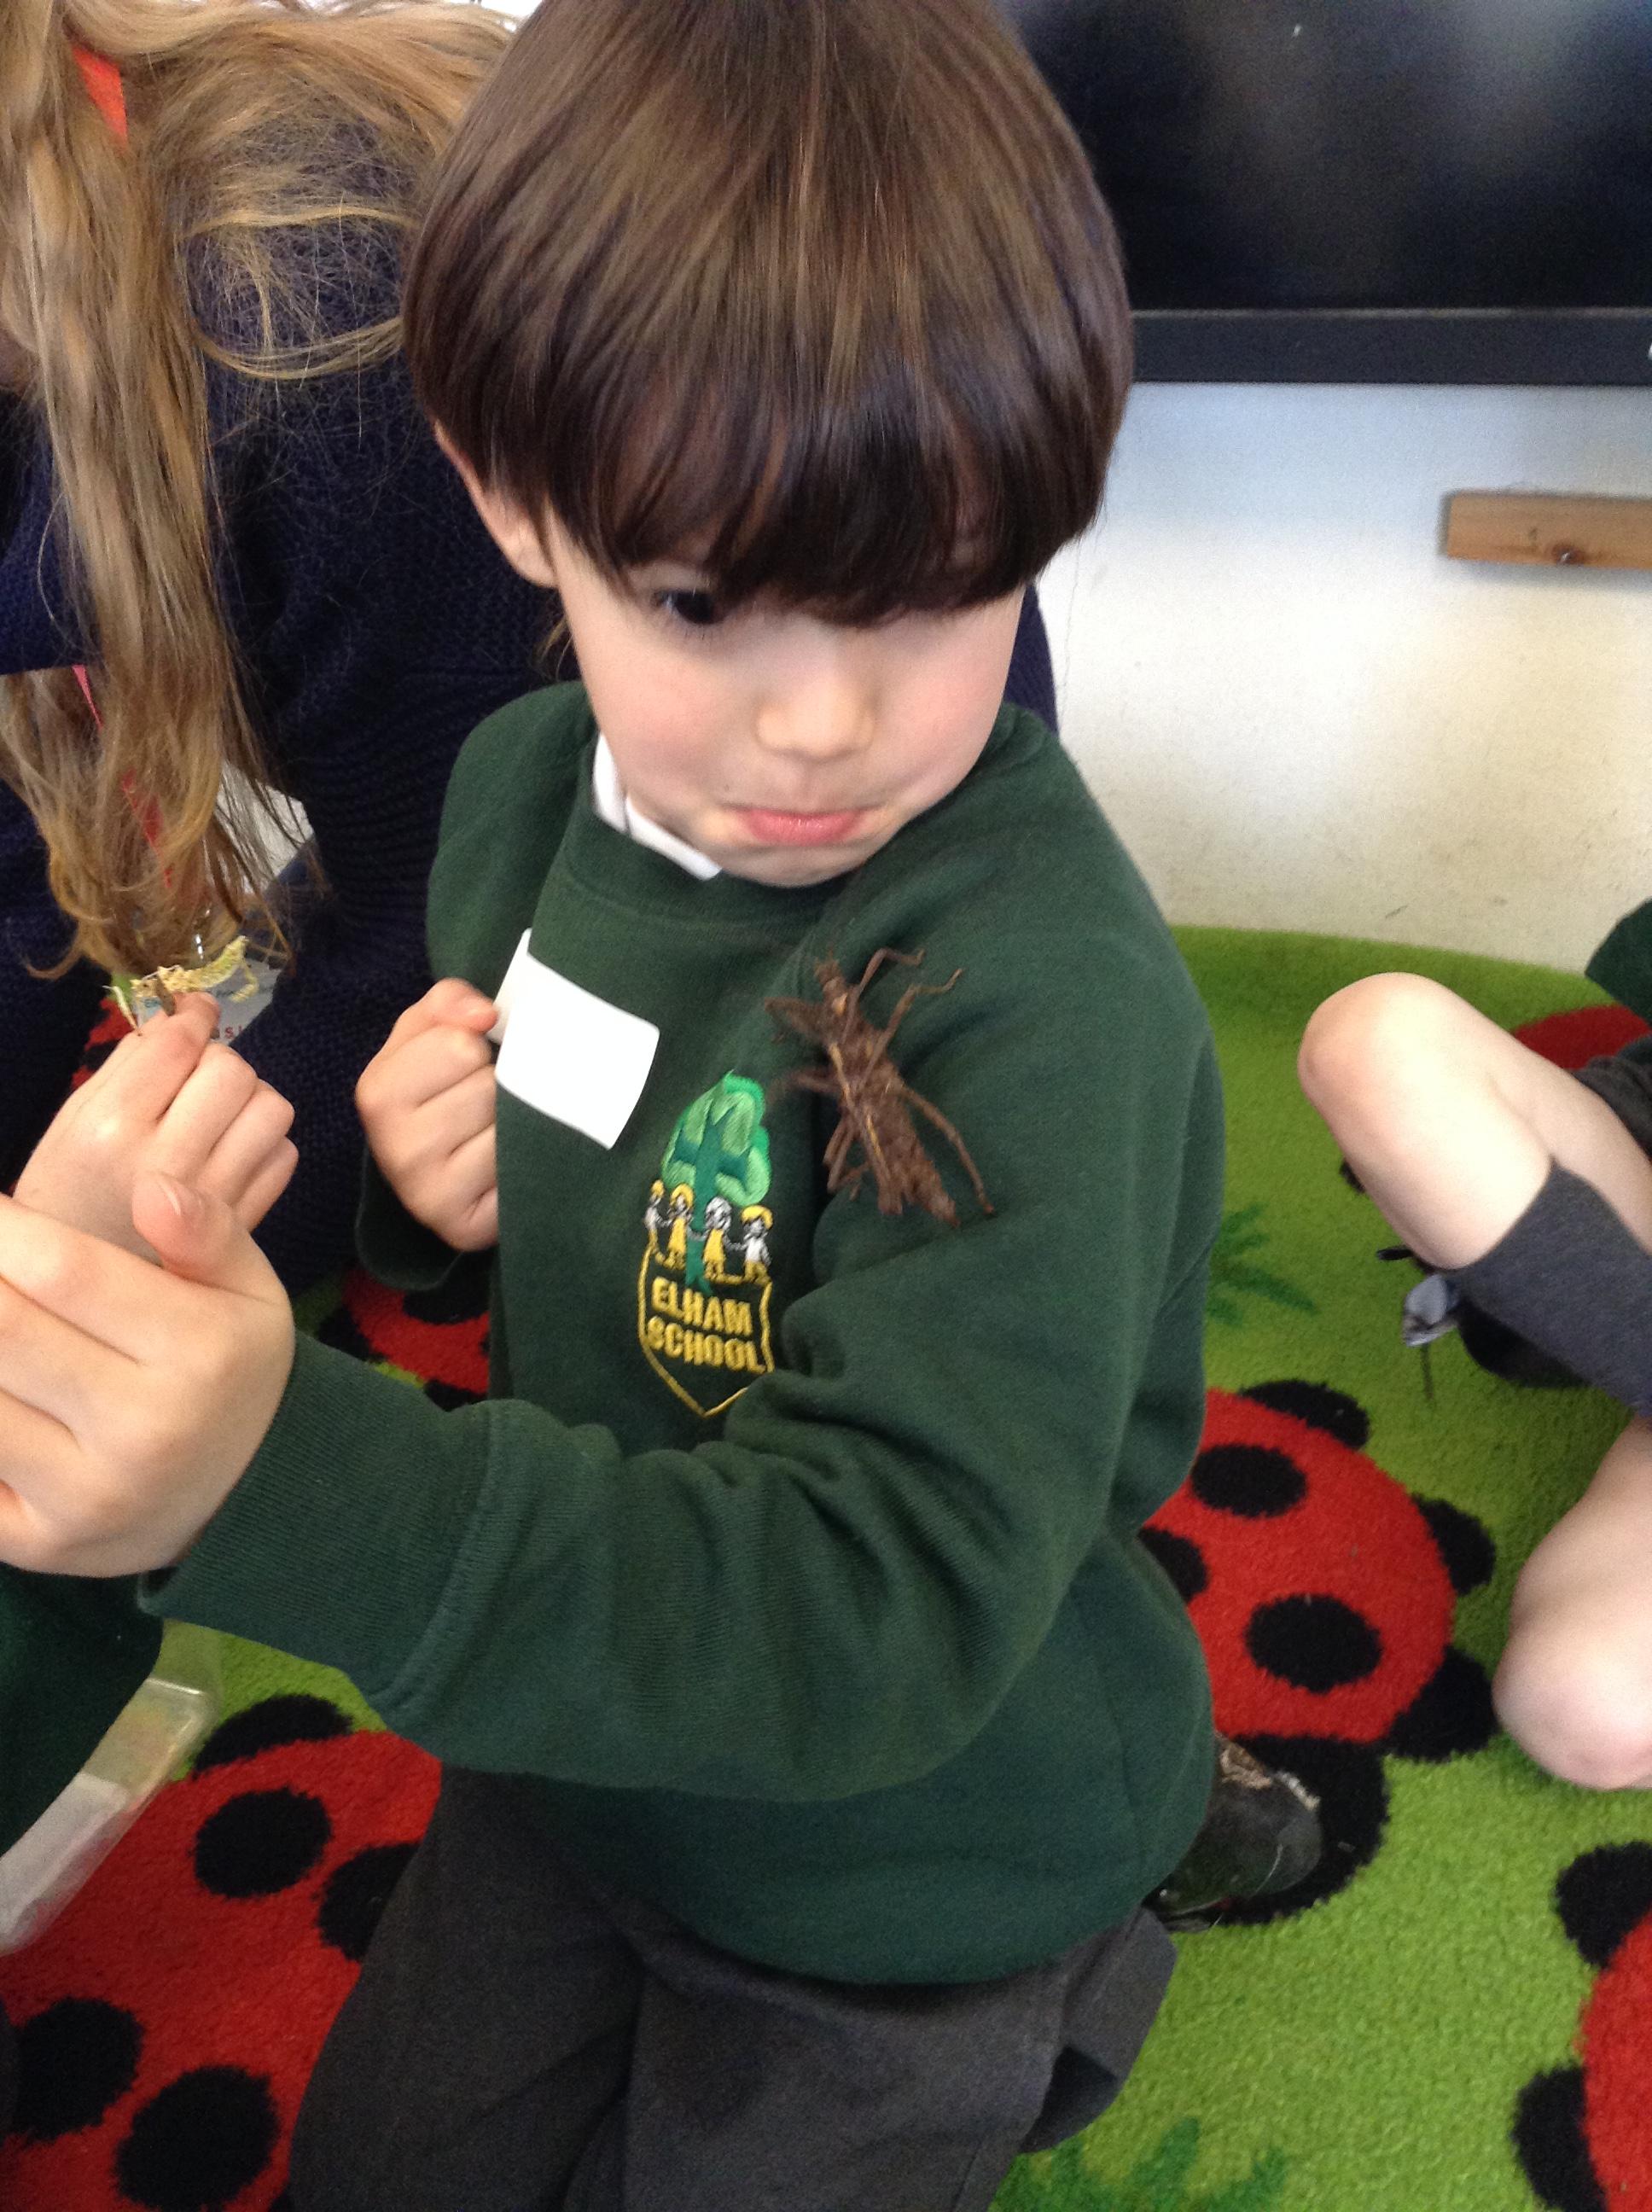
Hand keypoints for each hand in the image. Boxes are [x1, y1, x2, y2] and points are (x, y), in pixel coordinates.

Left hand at [0, 1177, 294, 1575]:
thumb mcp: (249, 1292)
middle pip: (2, 1330)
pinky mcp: (40, 1543)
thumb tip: (149, 1187)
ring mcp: (87, 1496)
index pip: (66, 1270)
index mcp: (199, 1355)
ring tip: (3, 1326)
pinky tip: (5, 1387)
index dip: (4, 1229)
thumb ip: (208, 1231)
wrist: (247, 1500)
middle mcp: (144, 1431)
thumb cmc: (231, 1371)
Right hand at [15, 995, 296, 1258]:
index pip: (177, 1045)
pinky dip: (266, 1144)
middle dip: (218, 1062)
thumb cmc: (66, 1197)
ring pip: (272, 1108)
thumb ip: (124, 1070)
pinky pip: (284, 1156)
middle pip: (233, 1071)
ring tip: (218, 1116)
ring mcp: (212, 1197)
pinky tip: (232, 1153)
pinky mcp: (243, 1224)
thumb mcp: (70, 1126)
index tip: (197, 1011)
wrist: (74, 1295)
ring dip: (250, 1100)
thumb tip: (177, 1020)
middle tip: (196, 1080)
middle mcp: (167, 1161)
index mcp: (110, 1129)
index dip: (195, 1015)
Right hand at [357, 978, 498, 1250]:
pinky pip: (515, 1165)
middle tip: (481, 1107)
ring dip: (513, 1122)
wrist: (455, 1177)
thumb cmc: (444, 1092)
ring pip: (504, 1124)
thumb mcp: (433, 1033)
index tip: (464, 1067)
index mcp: (376, 1092)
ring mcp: (425, 1194)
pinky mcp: (462, 1225)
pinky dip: (522, 1158)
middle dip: (497, 1086)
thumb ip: (449, 1002)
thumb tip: (484, 1015)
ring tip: (494, 1133)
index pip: (459, 1043)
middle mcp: (392, 1147)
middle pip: (484, 1084)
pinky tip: (505, 1166)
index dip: (474, 1047)